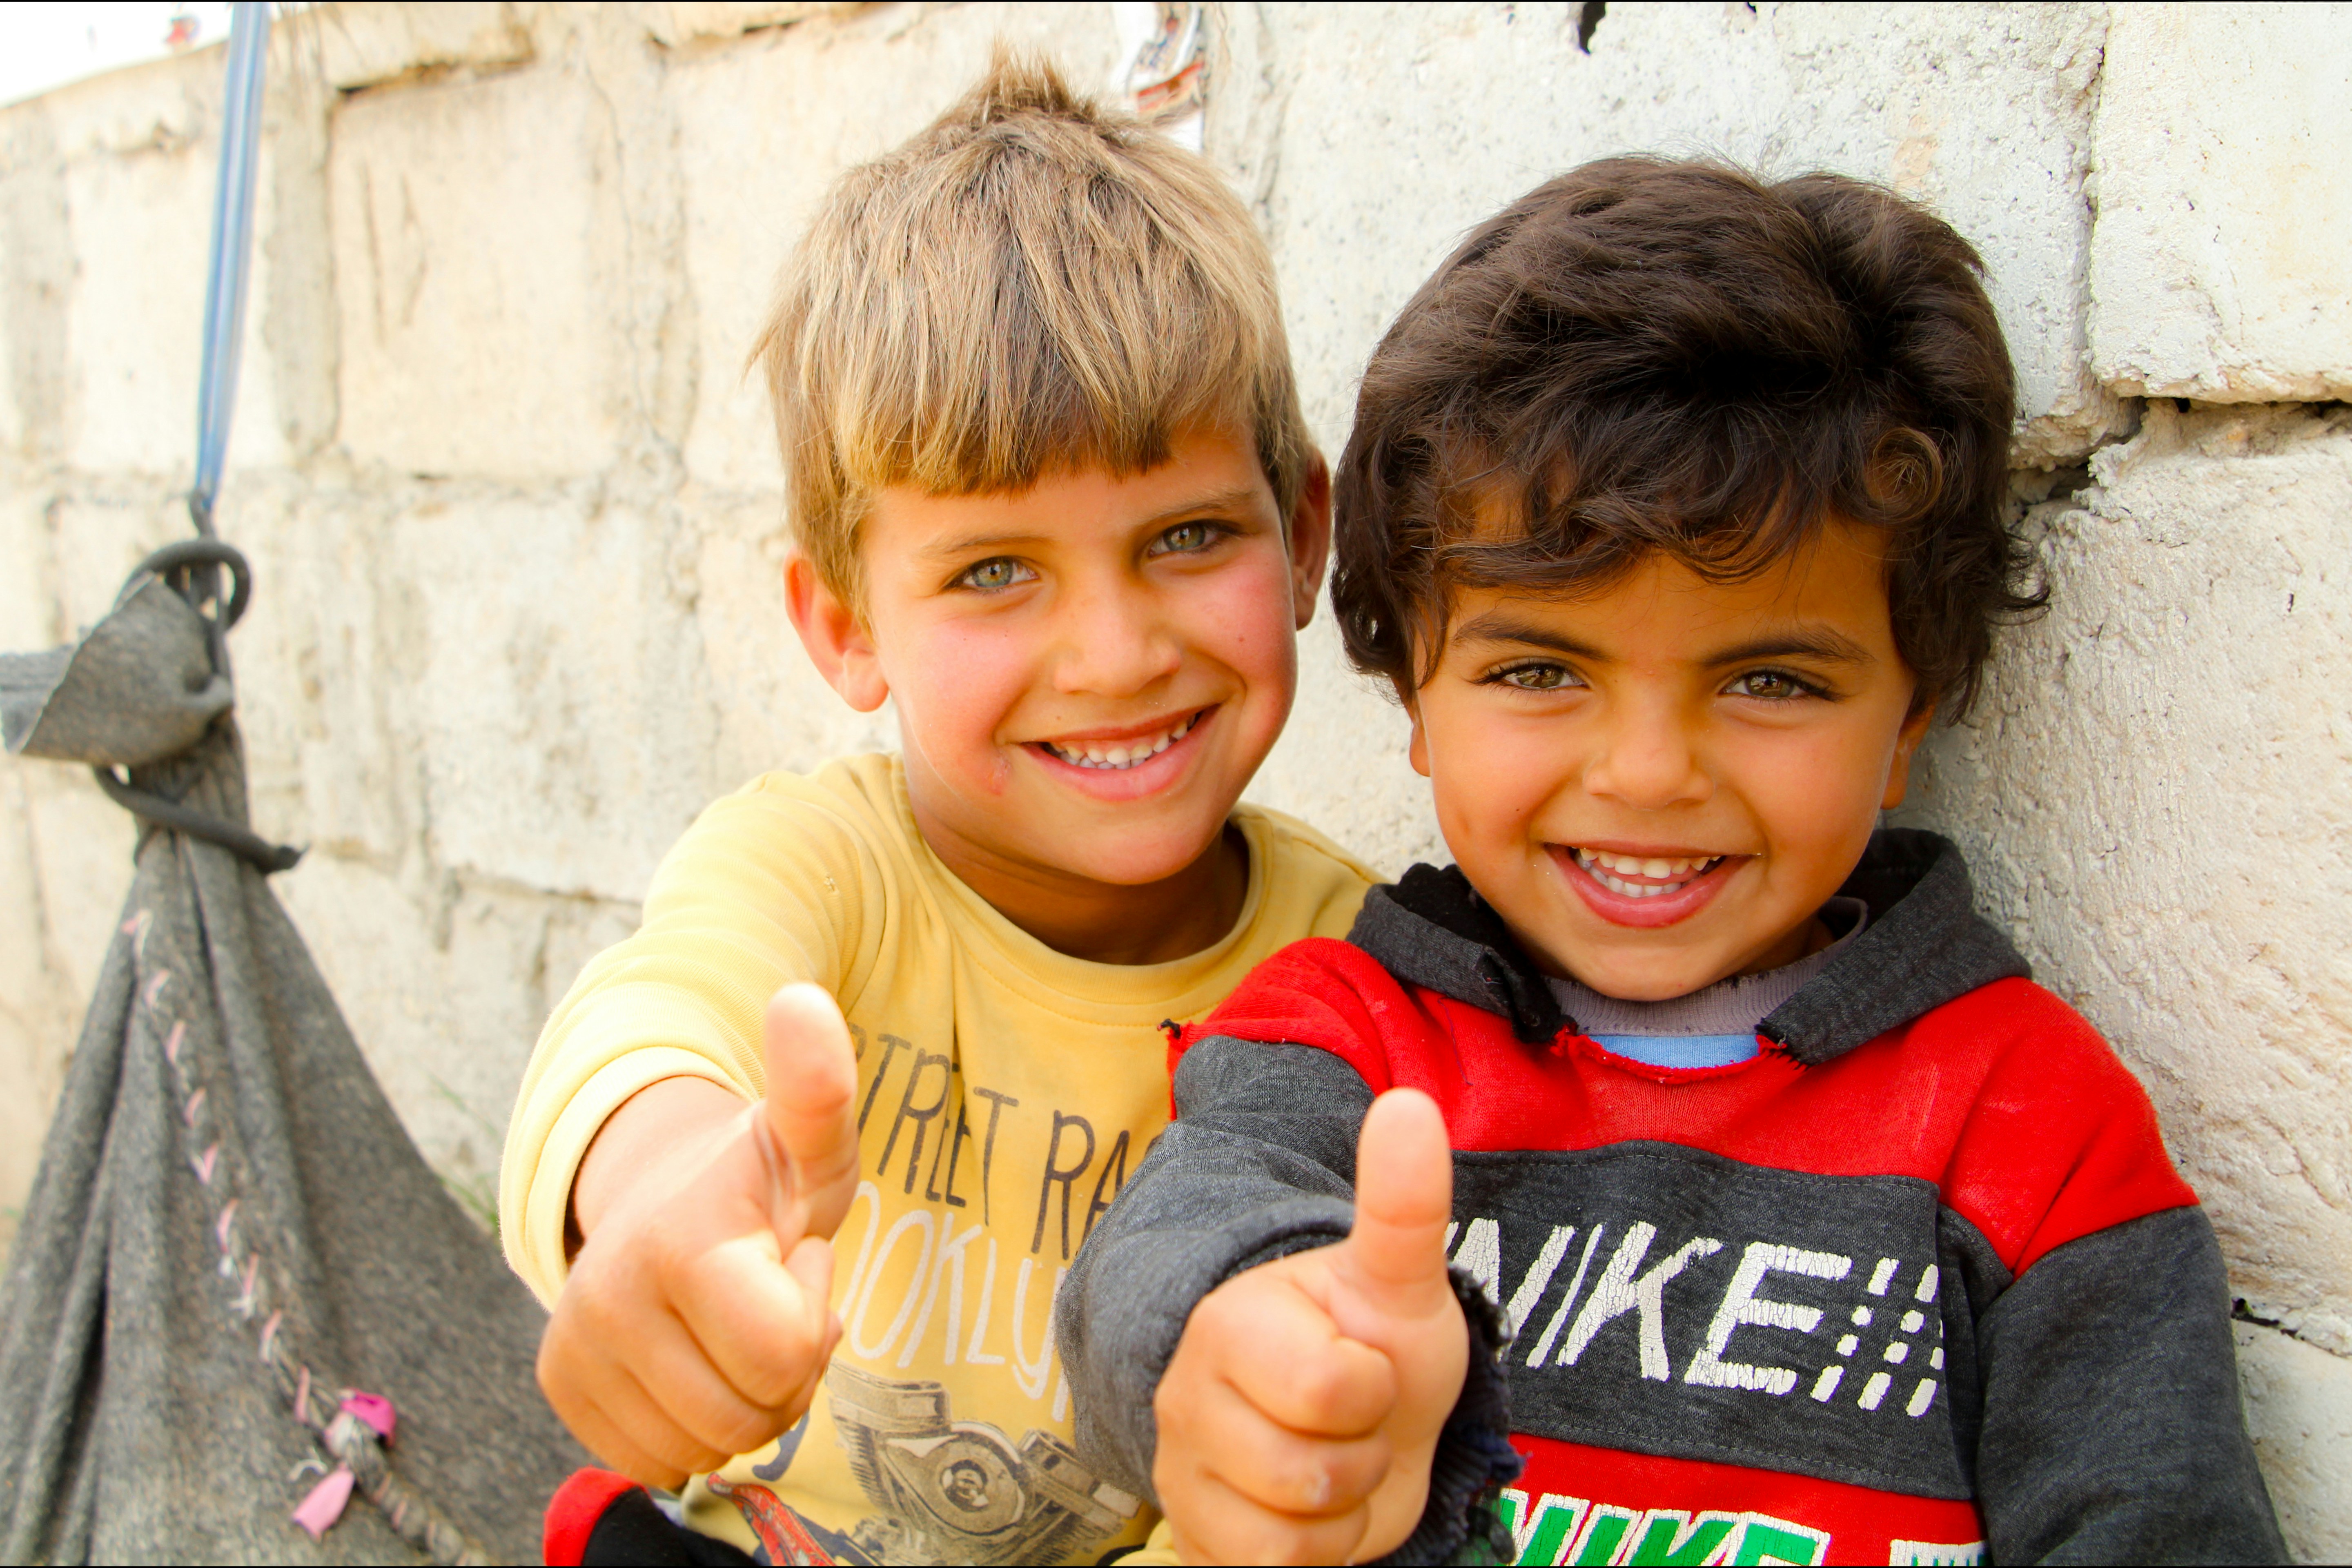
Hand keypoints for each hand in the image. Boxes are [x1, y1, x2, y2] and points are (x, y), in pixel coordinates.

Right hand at [537, 984, 862, 1488]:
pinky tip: (693, 1361)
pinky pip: (658, 1461)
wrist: (665, 1192)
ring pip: (705, 1448)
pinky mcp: (561, 1388)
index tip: (794, 1260)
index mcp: (678, 1243)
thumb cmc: (756, 1179)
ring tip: (732, 1328)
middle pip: (749, 1414)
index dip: (811, 1314)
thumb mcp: (807, 1139)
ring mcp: (575, 1348)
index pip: (784, 1352)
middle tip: (768, 1298)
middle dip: (782, 1366)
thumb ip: (818, 1087)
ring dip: (741, 1401)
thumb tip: (802, 1000)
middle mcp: (608, 1301)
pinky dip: (690, 1427)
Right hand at [1153, 1089, 1467, 1564]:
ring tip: (1335, 1460)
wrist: (1347, 1419)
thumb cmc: (1372, 1341)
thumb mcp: (1399, 1281)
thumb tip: (1408, 1105)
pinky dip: (1312, 1558)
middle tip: (1355, 1419)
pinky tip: (1309, 1511)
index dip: (1376, 1388)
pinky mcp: (1190, 1539)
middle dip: (1363, 1456)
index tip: (1366, 1362)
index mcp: (1230, 1321)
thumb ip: (1403, 1203)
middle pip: (1310, 1477)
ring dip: (1341, 1513)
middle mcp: (1185, 1394)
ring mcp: (1181, 1471)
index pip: (1332, 1391)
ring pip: (1287, 1538)